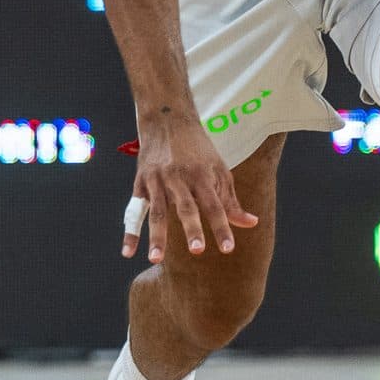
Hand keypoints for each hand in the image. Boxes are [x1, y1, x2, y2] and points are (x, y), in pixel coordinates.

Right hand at [124, 117, 259, 263]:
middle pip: (186, 207)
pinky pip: (134, 211)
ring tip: (156, 259)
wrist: (167, 119)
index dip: (222, 227)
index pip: (215, 206)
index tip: (228, 249)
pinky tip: (128, 252)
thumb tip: (251, 223)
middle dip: (191, 228)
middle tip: (197, 251)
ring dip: (156, 236)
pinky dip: (130, 232)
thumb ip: (230, 201)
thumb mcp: (219, 170)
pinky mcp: (140, 182)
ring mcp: (157, 180)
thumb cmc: (198, 150)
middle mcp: (179, 178)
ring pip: (157, 211)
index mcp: (202, 175)